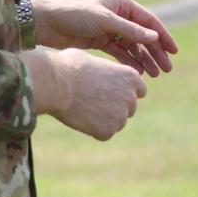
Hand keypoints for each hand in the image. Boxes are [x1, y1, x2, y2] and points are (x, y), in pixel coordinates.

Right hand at [26, 48, 147, 140]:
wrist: (57, 84)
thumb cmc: (69, 67)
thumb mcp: (95, 62)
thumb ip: (107, 72)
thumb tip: (101, 73)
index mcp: (131, 77)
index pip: (139, 91)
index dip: (125, 93)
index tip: (111, 94)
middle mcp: (131, 96)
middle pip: (129, 109)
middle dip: (115, 108)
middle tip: (94, 104)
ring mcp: (121, 115)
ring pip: (117, 123)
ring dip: (105, 120)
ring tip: (84, 110)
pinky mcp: (108, 130)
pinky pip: (105, 134)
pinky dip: (94, 130)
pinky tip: (81, 119)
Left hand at [30, 0, 178, 76]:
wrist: (43, 23)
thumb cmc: (73, 13)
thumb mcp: (104, 20)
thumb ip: (129, 30)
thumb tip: (154, 37)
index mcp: (122, 4)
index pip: (149, 21)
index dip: (163, 36)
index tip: (173, 51)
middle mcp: (118, 16)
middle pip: (143, 35)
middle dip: (155, 52)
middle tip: (166, 69)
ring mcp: (108, 29)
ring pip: (132, 46)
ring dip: (143, 59)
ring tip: (153, 75)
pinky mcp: (98, 41)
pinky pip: (119, 52)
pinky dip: (128, 62)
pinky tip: (135, 72)